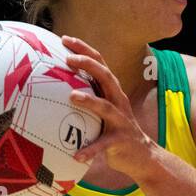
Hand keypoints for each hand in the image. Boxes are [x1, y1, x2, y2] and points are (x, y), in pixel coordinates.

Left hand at [60, 35, 159, 180]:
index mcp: (112, 91)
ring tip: (72, 96)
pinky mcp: (120, 140)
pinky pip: (103, 144)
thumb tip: (54, 90)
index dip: (84, 49)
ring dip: (90, 101)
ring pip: (106, 107)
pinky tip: (76, 155)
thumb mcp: (102, 111)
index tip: (64, 39)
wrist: (142, 156)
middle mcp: (118, 101)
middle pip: (106, 76)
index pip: (99, 63)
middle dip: (88, 65)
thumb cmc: (114, 131)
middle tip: (68, 59)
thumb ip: (87, 98)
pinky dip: (90, 149)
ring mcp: (121, 120)